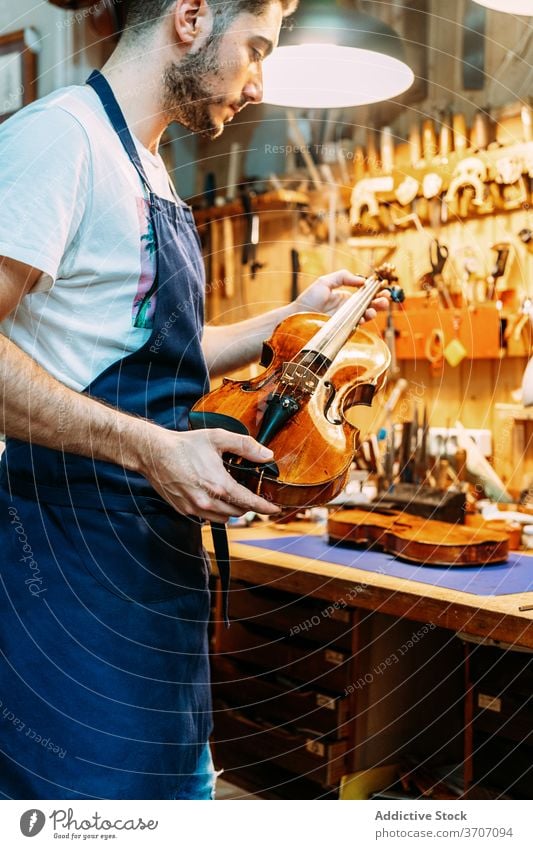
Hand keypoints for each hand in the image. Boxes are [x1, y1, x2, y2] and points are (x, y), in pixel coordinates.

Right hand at [141, 426, 279, 522]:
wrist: (154, 453)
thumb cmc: (184, 445)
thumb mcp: (218, 438)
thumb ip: (245, 446)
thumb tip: (266, 455)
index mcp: (219, 485)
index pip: (250, 503)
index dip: (265, 507)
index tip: (274, 509)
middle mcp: (207, 501)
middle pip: (238, 512)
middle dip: (248, 505)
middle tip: (251, 495)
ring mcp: (194, 508)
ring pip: (224, 519)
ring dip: (232, 510)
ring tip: (232, 495)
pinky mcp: (184, 510)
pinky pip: (207, 518)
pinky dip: (215, 511)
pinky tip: (213, 496)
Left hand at [294, 268, 389, 321]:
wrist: (296, 317)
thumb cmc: (308, 300)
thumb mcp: (325, 282)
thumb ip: (343, 277)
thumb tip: (362, 280)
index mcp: (346, 297)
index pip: (365, 293)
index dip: (375, 290)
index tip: (383, 287)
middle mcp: (348, 309)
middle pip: (369, 304)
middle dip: (380, 300)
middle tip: (386, 297)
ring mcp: (347, 319)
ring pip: (366, 315)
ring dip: (375, 310)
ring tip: (378, 306)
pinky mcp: (344, 329)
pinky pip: (358, 325)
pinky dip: (364, 320)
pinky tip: (366, 315)